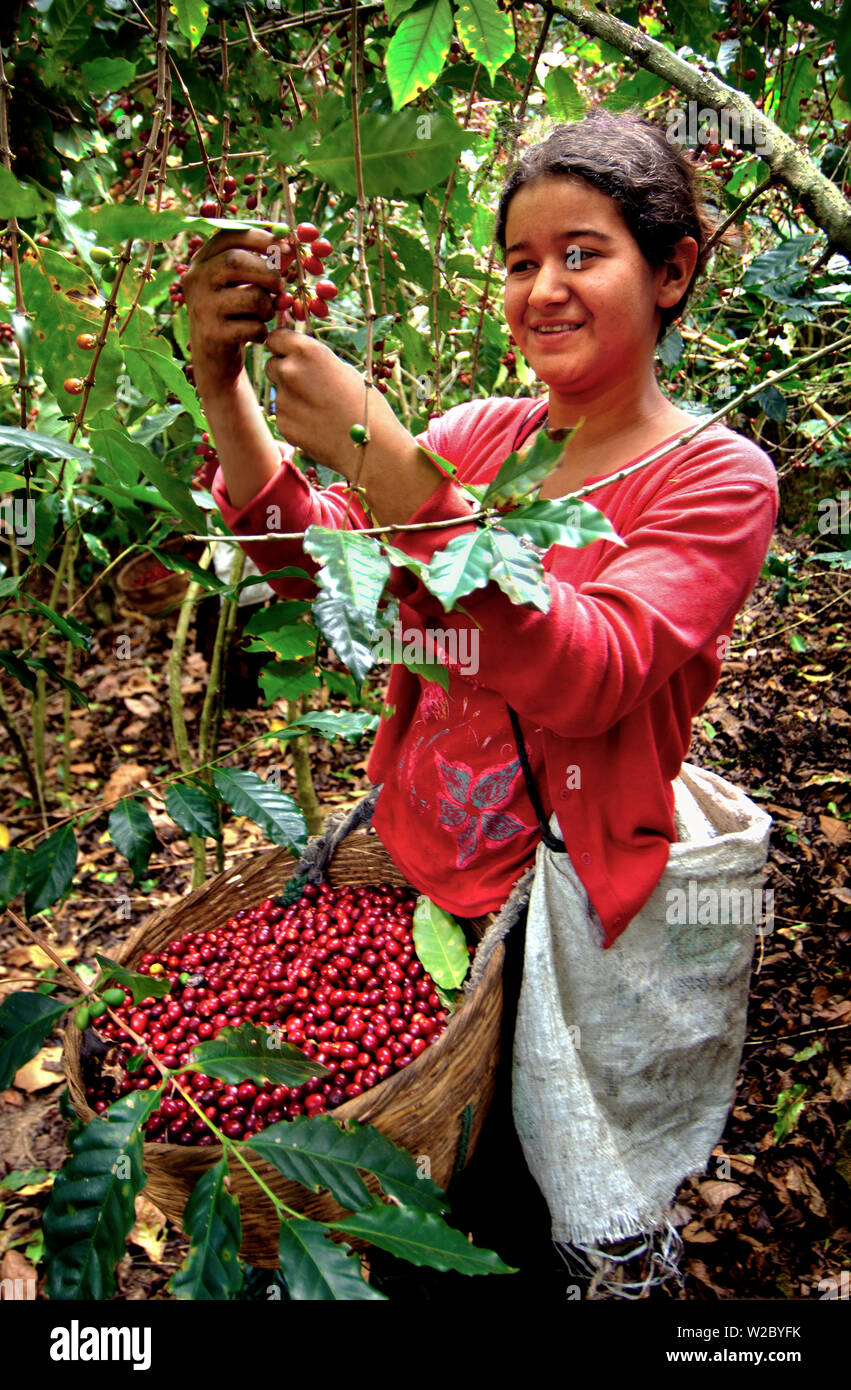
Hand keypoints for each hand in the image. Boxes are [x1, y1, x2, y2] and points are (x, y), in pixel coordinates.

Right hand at [182, 228, 280, 394]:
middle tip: (281, 285)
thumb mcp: (241, 285)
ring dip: (268, 307)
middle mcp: (196, 279)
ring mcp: (202, 307)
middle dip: (268, 272)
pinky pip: (252, 326)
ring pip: (251, 296)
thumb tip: (289, 248)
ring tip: (264, 315)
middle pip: (235, 261)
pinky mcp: (212, 334)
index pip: (229, 235)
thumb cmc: (234, 314)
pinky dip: (262, 331)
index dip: (260, 237)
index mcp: (202, 261)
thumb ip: (259, 264)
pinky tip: (255, 335)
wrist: (214, 360)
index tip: (285, 246)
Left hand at [264, 327, 392, 478]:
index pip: (276, 338)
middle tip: (308, 385)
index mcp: (307, 352)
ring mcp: (283, 399)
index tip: (289, 353)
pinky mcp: (283, 423)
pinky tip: (317, 425)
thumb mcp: (342, 370)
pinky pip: (284, 415)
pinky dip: (295, 418)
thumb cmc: (365, 403)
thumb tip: (299, 361)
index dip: (283, 346)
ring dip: (293, 397)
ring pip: (279, 392)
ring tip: (321, 410)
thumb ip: (315, 362)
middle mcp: (289, 371)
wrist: (371, 443)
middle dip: (284, 371)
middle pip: (272, 365)